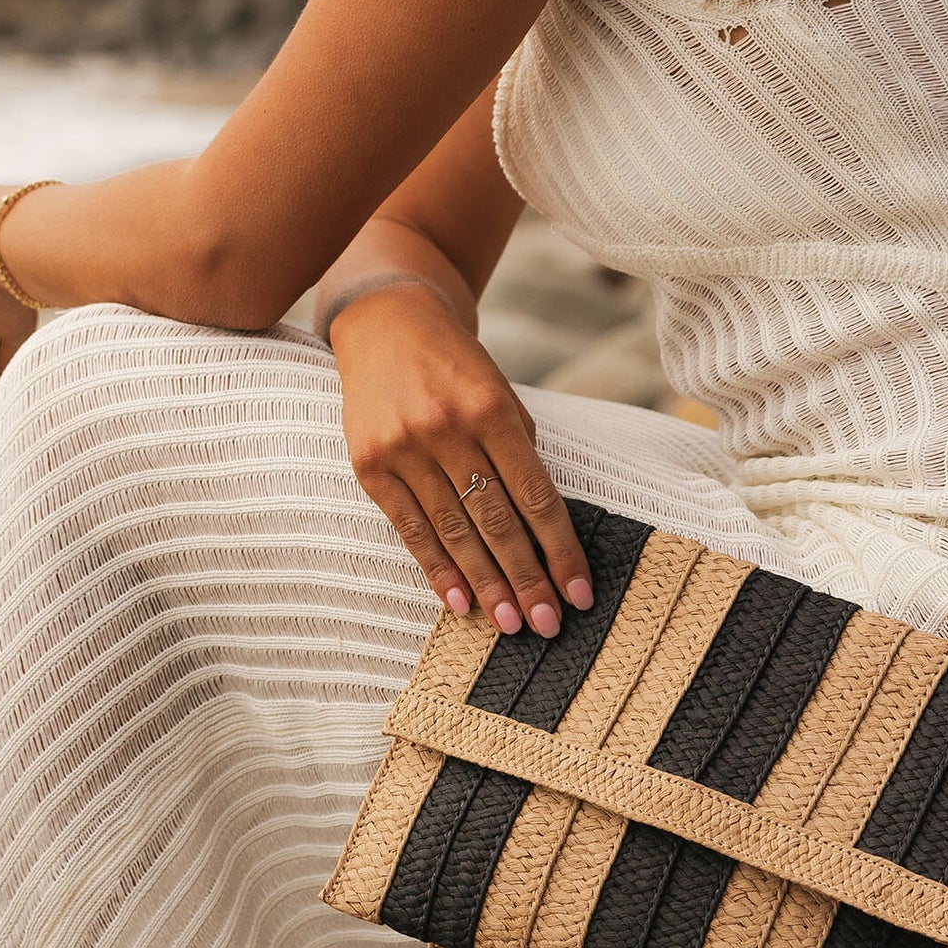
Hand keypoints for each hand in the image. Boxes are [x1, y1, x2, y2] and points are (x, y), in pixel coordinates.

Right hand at [330, 279, 594, 636]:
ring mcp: (403, 447)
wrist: (387, 322)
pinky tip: (458, 602)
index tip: (578, 593)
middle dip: (526, 579)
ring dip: (485, 584)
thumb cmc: (458, 367)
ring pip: (453, 531)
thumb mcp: (500, 393)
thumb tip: (542, 532)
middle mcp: (446, 429)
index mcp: (490, 408)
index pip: (535, 495)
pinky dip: (436, 568)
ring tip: (511, 624)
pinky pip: (409, 528)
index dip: (560, 549)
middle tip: (547, 625)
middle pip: (496, 521)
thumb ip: (519, 452)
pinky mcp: (369, 463)